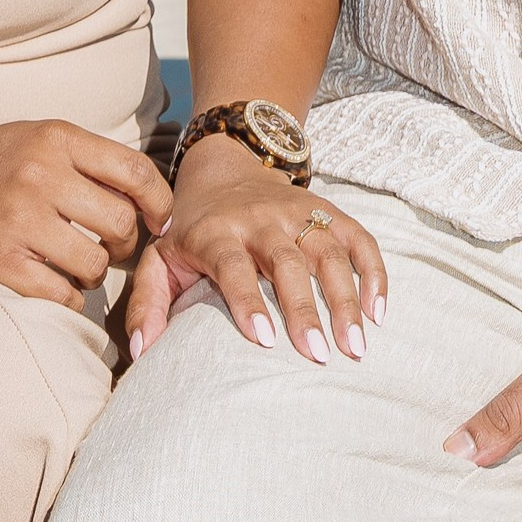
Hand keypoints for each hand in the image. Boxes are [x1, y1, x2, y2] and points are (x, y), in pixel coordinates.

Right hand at [0, 119, 176, 303]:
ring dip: (94, 274)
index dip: (160, 202)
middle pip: (120, 223)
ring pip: (94, 264)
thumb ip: (86, 160)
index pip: (135, 172)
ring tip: (77, 264)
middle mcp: (40, 174)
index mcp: (56, 138)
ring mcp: (18, 218)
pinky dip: (68, 298)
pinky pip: (61, 295)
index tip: (159, 220)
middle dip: (125, 244)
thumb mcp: (36, 137)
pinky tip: (56, 284)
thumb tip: (146, 200)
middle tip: (111, 246)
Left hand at [122, 138, 385, 365]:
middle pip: (287, 262)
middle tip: (318, 356)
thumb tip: (142, 354)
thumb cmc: (190, 229)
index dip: (247, 299)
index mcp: (215, 232)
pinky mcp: (326, 209)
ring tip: (355, 347)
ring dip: (345, 298)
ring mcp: (297, 212)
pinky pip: (358, 237)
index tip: (265, 341)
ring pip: (327, 252)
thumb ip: (147, 304)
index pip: (232, 264)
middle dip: (304, 309)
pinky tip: (379, 312)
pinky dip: (373, 271)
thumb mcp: (159, 259)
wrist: (223, 165)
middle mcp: (259, 219)